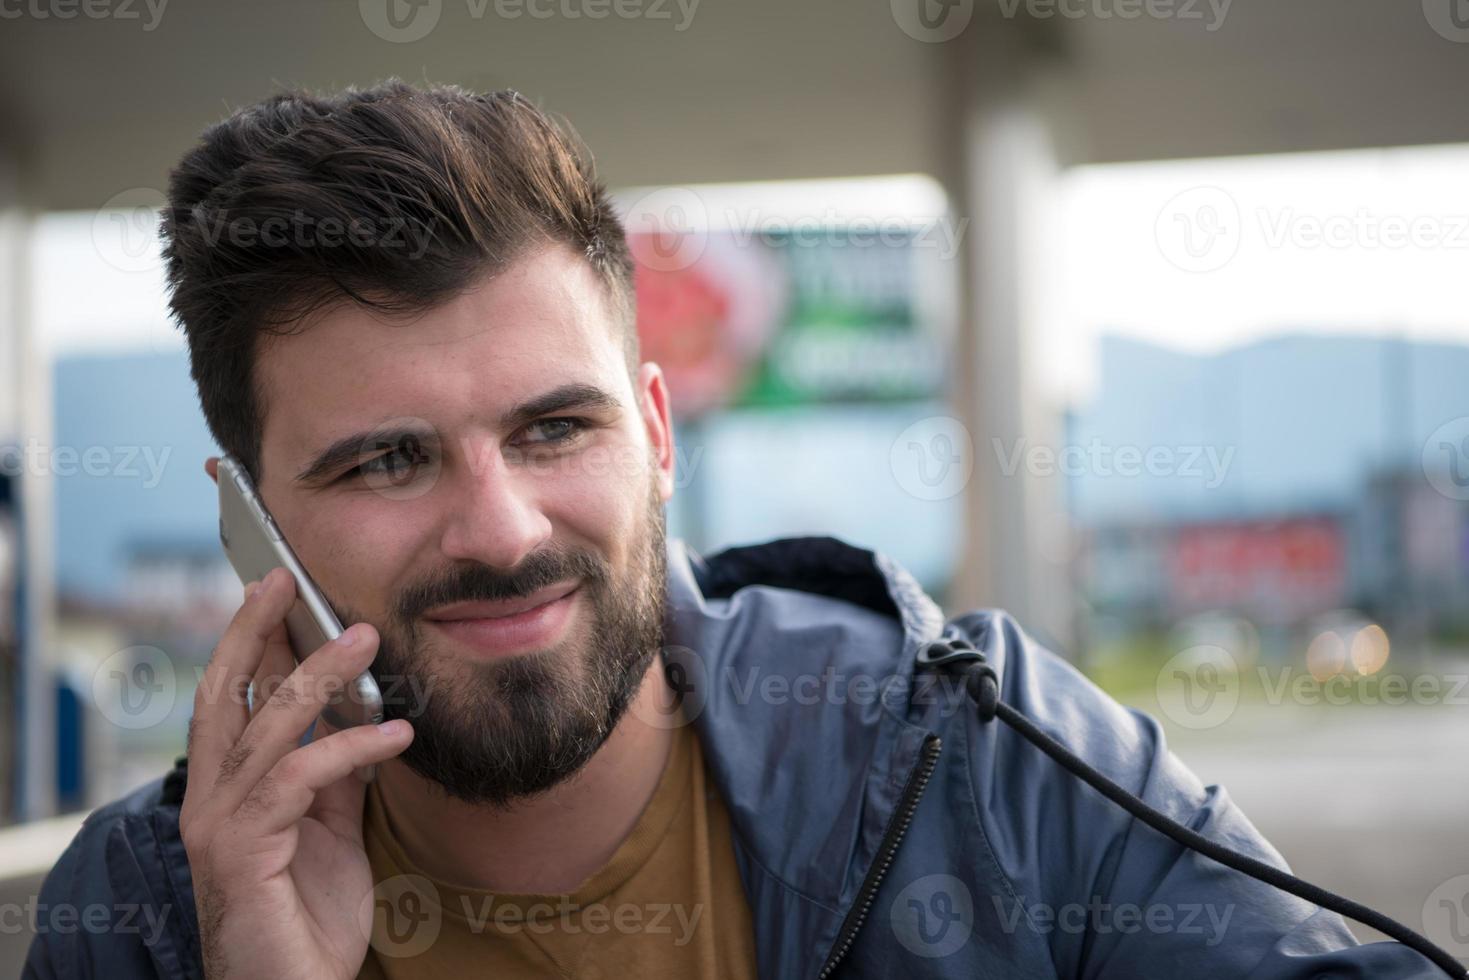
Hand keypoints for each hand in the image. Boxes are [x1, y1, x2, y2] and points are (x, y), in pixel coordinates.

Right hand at [179, 565, 413, 979]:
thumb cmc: (310, 917)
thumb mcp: (331, 829)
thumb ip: (336, 775)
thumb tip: (362, 718)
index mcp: (226, 790)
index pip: (229, 698)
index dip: (249, 641)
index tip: (277, 589)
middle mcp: (209, 801)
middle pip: (223, 694)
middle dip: (253, 631)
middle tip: (285, 578)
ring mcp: (220, 826)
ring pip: (266, 727)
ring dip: (318, 675)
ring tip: (366, 637)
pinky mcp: (244, 852)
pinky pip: (301, 778)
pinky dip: (350, 747)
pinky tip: (396, 733)